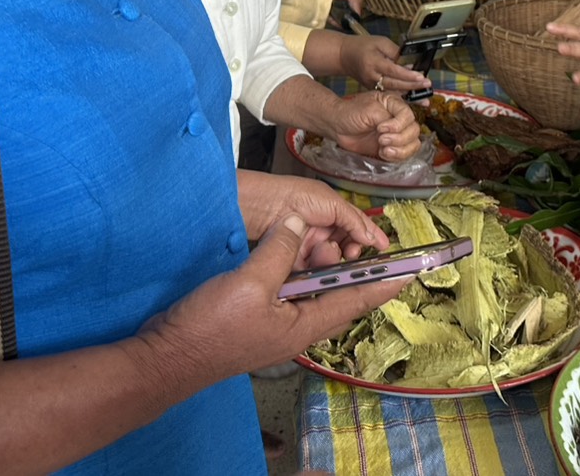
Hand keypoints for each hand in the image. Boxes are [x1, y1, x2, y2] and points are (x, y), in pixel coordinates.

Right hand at [132, 212, 405, 388]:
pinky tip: (294, 251)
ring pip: (316, 292)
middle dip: (357, 268)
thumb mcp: (250, 282)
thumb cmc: (210, 328)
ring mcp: (280, 325)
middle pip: (342, 296)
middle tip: (367, 239)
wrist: (167, 356)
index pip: (358, 298)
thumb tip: (299, 222)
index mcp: (307, 325)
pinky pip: (293, 291)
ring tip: (330, 239)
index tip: (412, 266)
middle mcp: (300, 328)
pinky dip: (301, 271)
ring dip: (325, 267)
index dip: (386, 280)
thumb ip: (280, 249)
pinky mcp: (261, 318)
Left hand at [236, 172, 388, 263]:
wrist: (264, 207)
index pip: (356, 229)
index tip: (382, 248)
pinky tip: (317, 263)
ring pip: (330, 262)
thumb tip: (373, 236)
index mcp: (332, 214)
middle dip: (352, 251)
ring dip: (333, 258)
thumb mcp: (331, 202)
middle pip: (345, 249)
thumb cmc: (293, 195)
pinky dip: (318, 270)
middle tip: (353, 253)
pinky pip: (313, 272)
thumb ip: (354, 220)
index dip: (369, 237)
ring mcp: (308, 248)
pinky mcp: (295, 263)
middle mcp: (321, 232)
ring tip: (328, 251)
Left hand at [330, 92, 421, 161]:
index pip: (408, 115)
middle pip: (414, 130)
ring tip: (383, 149)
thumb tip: (395, 129)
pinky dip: (396, 156)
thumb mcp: (369, 110)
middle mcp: (399, 118)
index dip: (398, 125)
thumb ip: (385, 118)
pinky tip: (382, 153)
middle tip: (381, 140)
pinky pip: (405, 154)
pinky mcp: (393, 147)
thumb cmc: (351, 113)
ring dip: (400, 150)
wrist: (338, 126)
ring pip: (413, 144)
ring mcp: (397, 133)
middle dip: (399, 138)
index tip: (380, 129)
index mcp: (394, 104)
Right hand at [339, 34, 430, 93]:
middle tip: (427, 85)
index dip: (407, 74)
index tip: (421, 76)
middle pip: (394, 84)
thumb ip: (395, 52)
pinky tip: (415, 101)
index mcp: (374, 62)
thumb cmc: (363, 46)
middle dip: (412, 86)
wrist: (345, 56)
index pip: (393, 70)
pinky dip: (403, 97)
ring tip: (425, 98)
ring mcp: (372, 85)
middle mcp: (372, 76)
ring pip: (393, 92)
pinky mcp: (373, 89)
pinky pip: (389, 94)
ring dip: (409, 96)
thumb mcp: (380, 42)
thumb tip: (410, 63)